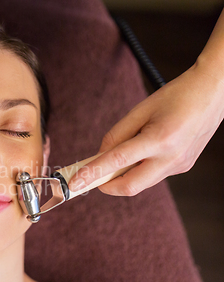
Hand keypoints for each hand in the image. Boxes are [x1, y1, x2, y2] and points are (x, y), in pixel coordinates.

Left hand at [68, 60, 223, 195]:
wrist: (213, 93)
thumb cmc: (176, 96)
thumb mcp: (140, 110)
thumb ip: (116, 135)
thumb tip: (100, 157)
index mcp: (160, 139)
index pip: (117, 162)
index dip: (93, 174)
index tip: (74, 184)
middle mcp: (172, 158)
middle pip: (130, 186)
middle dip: (106, 185)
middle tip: (90, 176)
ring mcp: (180, 165)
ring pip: (141, 182)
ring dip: (123, 176)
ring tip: (120, 154)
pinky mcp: (183, 167)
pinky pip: (153, 175)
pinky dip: (138, 169)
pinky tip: (141, 151)